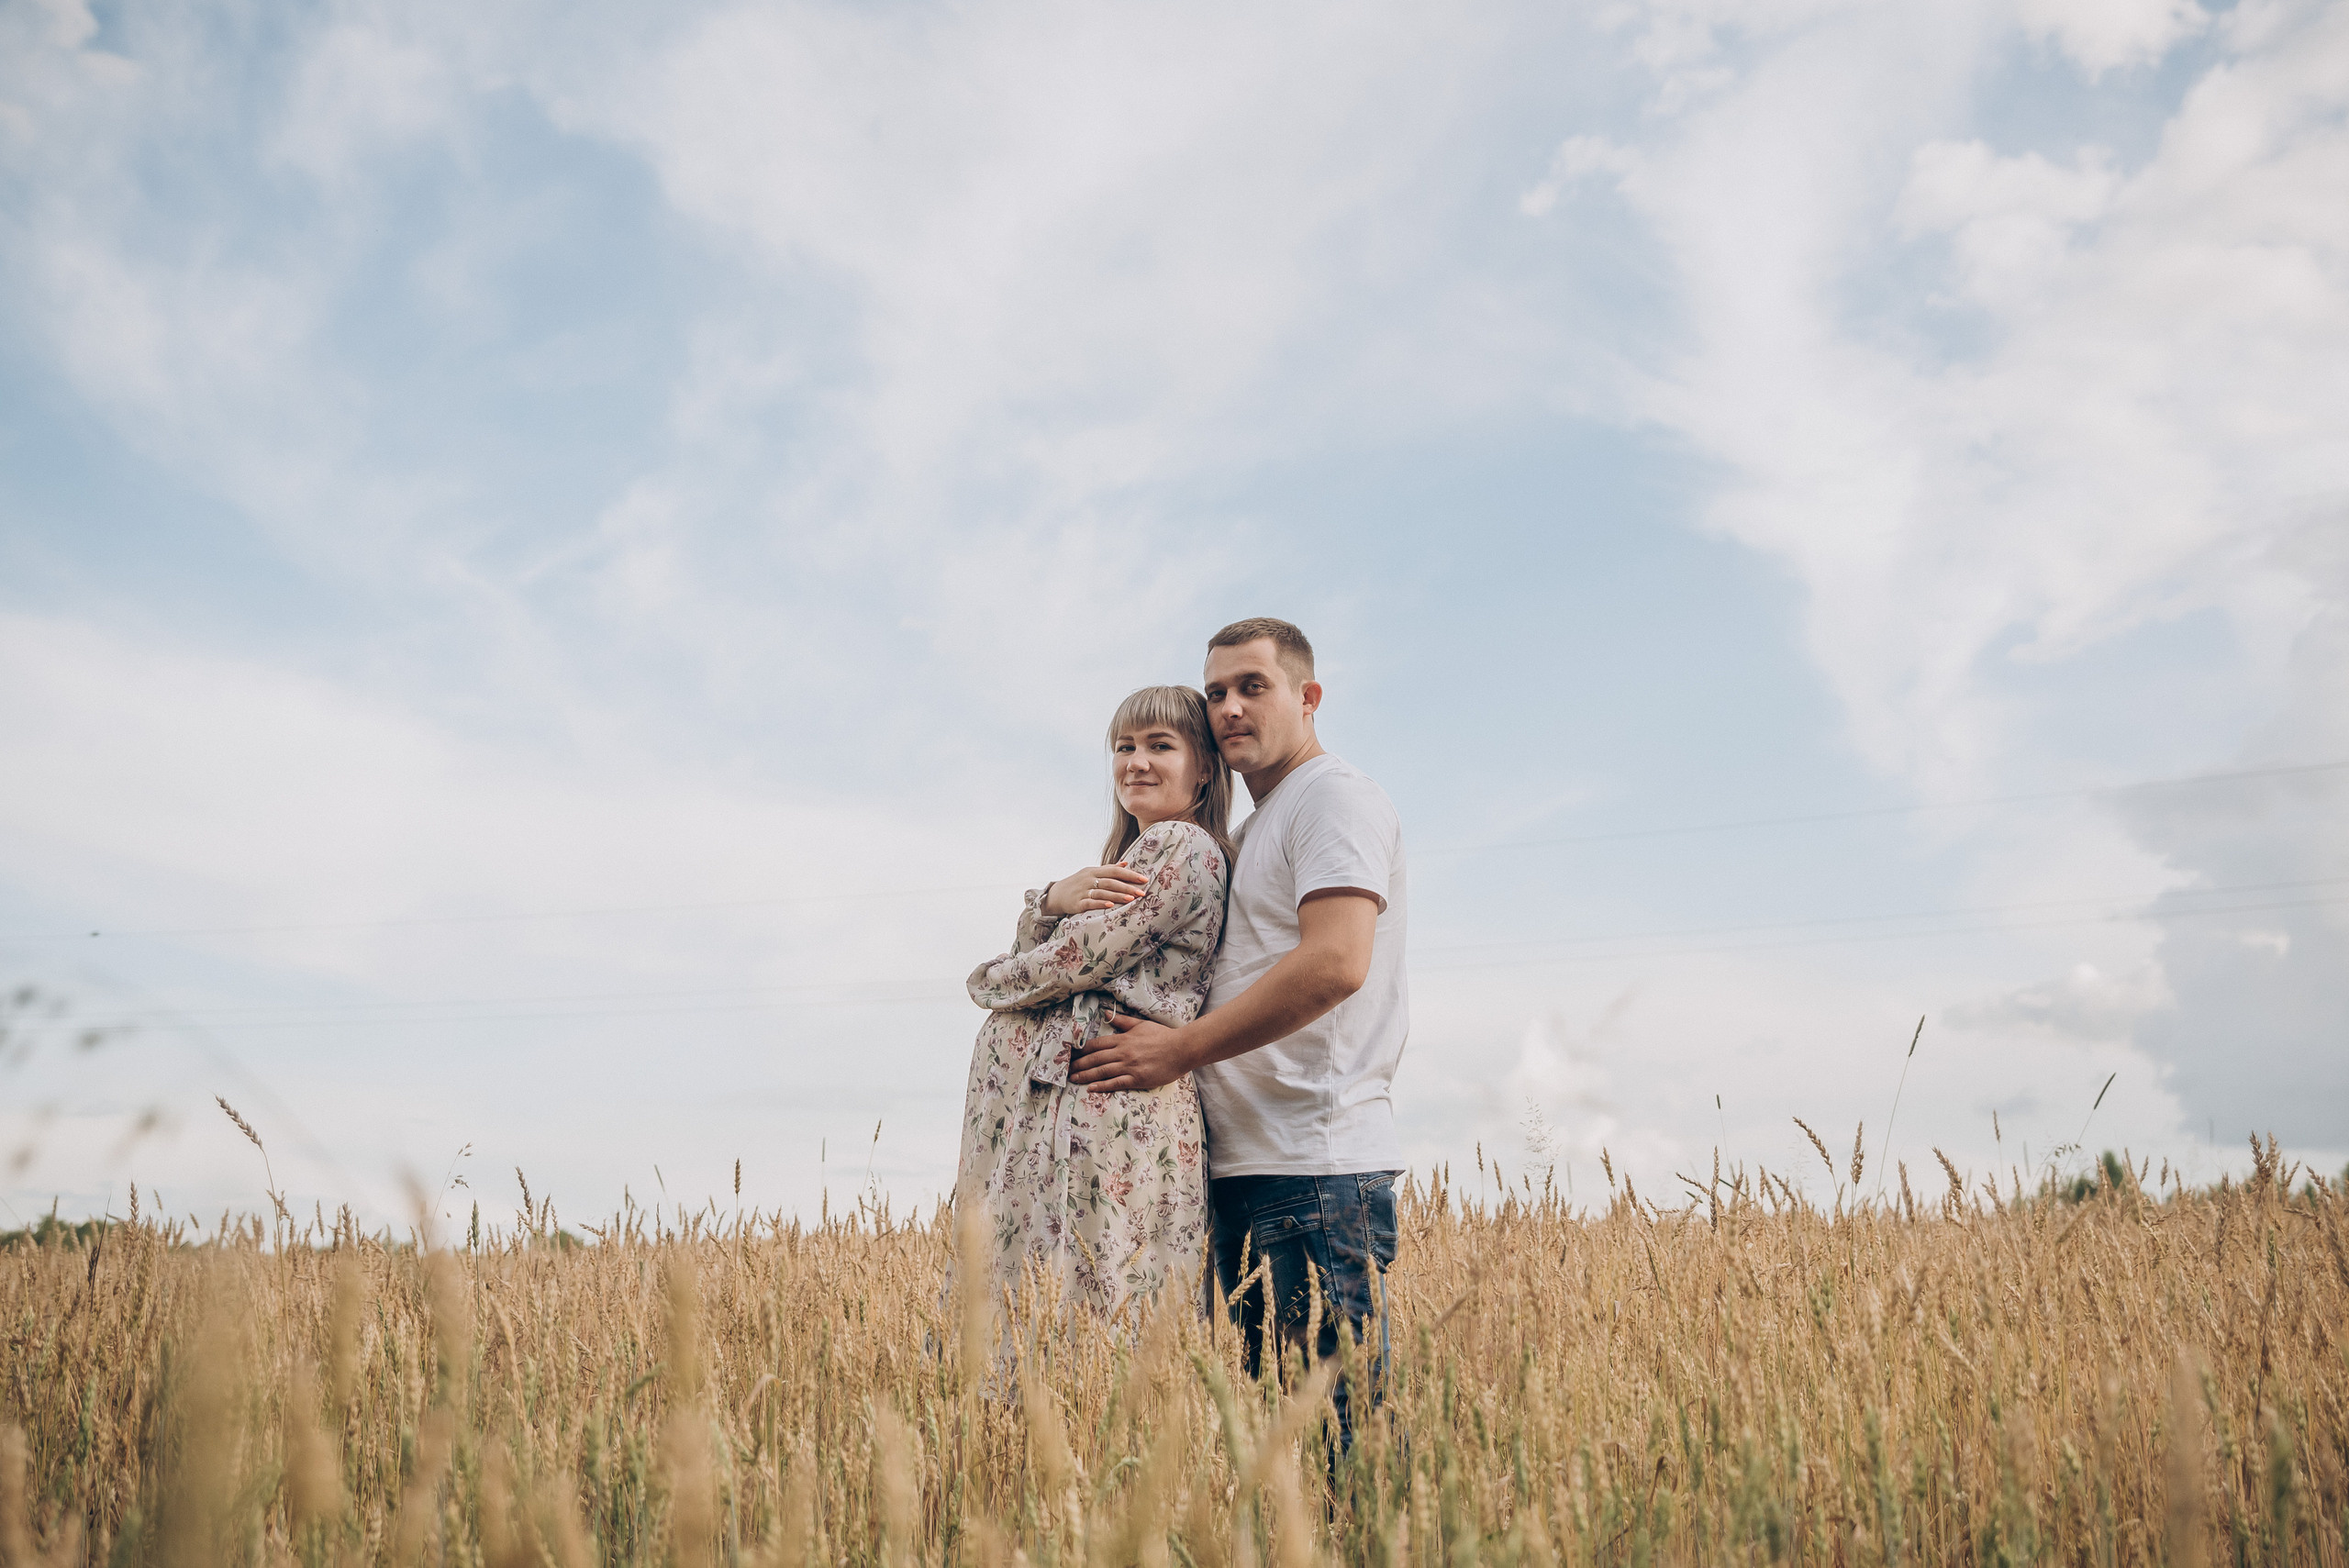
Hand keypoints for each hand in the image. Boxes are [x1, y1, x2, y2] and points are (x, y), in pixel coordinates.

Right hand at [1042, 864, 1148, 916]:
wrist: (1056, 894)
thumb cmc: (1078, 883)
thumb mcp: (1091, 873)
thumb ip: (1108, 869)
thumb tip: (1125, 863)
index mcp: (1094, 871)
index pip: (1115, 871)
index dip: (1130, 874)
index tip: (1144, 879)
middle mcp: (1089, 879)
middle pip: (1111, 882)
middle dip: (1128, 887)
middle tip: (1142, 892)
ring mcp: (1083, 891)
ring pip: (1103, 892)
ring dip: (1118, 896)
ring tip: (1131, 899)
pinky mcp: (1077, 903)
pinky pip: (1090, 903)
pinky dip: (1101, 904)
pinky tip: (1110, 906)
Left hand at [1071, 1013, 1192, 1091]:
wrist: (1181, 1049)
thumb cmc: (1162, 1036)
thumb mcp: (1141, 1024)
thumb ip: (1122, 1021)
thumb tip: (1106, 1014)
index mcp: (1123, 1039)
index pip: (1096, 1044)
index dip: (1080, 1050)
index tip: (1070, 1054)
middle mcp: (1123, 1053)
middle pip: (1095, 1059)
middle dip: (1078, 1064)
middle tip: (1065, 1069)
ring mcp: (1129, 1067)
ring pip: (1102, 1071)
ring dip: (1085, 1075)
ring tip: (1072, 1079)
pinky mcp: (1137, 1079)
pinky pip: (1115, 1083)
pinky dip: (1102, 1086)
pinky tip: (1091, 1088)